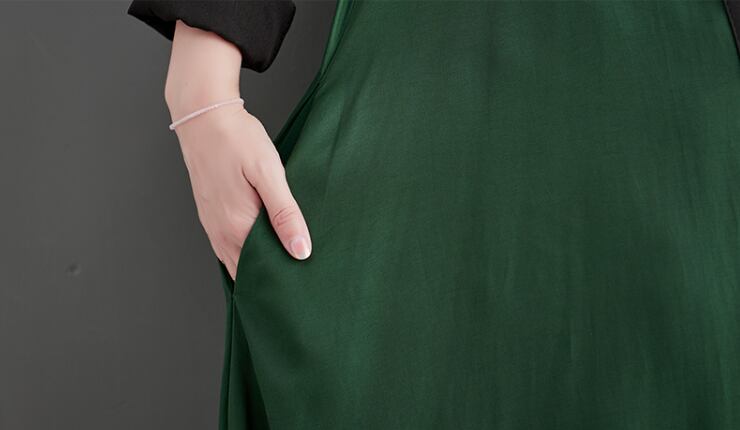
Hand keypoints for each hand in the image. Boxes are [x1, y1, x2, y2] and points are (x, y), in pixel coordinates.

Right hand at [165, 19, 310, 280]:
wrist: (203, 116)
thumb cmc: (238, 140)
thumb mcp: (269, 173)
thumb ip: (285, 214)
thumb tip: (301, 251)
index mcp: (237, 226)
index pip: (262, 272)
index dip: (283, 283)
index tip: (304, 289)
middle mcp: (221, 232)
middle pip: (248, 273)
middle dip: (271, 281)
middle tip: (299, 286)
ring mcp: (212, 225)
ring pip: (236, 261)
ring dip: (258, 269)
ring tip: (285, 273)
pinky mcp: (210, 215)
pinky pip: (228, 247)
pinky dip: (245, 255)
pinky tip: (262, 250)